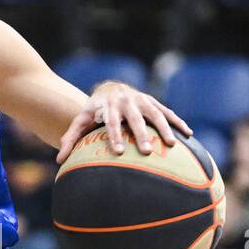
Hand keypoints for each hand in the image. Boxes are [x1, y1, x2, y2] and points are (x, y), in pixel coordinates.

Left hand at [56, 81, 191, 162]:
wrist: (110, 89)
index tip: (118, 152)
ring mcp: (142, 101)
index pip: (111, 122)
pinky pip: (168, 112)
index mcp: (107, 107)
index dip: (114, 136)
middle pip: (134, 119)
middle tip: (147, 152)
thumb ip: (71, 138)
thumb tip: (59, 159)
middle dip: (141, 135)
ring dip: (164, 128)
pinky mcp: (154, 102)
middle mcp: (126, 102)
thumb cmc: (94, 111)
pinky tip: (189, 135)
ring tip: (172, 145)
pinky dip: (178, 122)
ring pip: (155, 114)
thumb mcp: (81, 121)